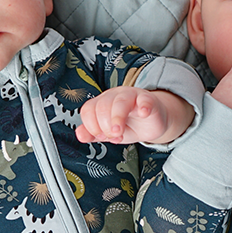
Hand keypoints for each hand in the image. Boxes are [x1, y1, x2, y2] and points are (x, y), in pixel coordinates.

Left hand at [76, 88, 192, 144]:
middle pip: (102, 106)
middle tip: (113, 136)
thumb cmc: (130, 125)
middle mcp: (114, 96)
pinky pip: (145, 99)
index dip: (92, 126)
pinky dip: (143, 106)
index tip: (101, 136)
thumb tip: (80, 135)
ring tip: (119, 132)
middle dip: (105, 126)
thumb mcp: (109, 132)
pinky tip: (143, 113)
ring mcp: (132, 96)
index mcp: (102, 103)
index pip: (88, 110)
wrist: (152, 123)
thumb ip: (94, 134)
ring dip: (117, 118)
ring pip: (120, 102)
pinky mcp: (148, 100)